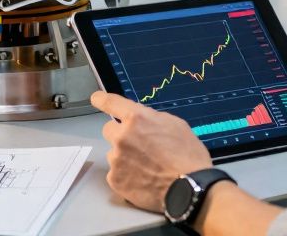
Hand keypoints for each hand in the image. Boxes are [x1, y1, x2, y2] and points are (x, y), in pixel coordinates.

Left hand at [92, 90, 213, 212]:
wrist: (189, 188)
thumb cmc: (187, 156)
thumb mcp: (175, 125)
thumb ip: (151, 118)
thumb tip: (142, 120)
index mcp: (136, 118)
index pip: (110, 102)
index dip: (101, 99)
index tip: (96, 98)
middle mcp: (122, 136)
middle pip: (109, 129)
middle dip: (120, 134)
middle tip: (138, 146)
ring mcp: (116, 159)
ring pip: (113, 152)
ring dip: (124, 156)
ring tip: (145, 167)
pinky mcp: (115, 179)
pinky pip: (115, 172)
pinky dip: (125, 175)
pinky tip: (142, 179)